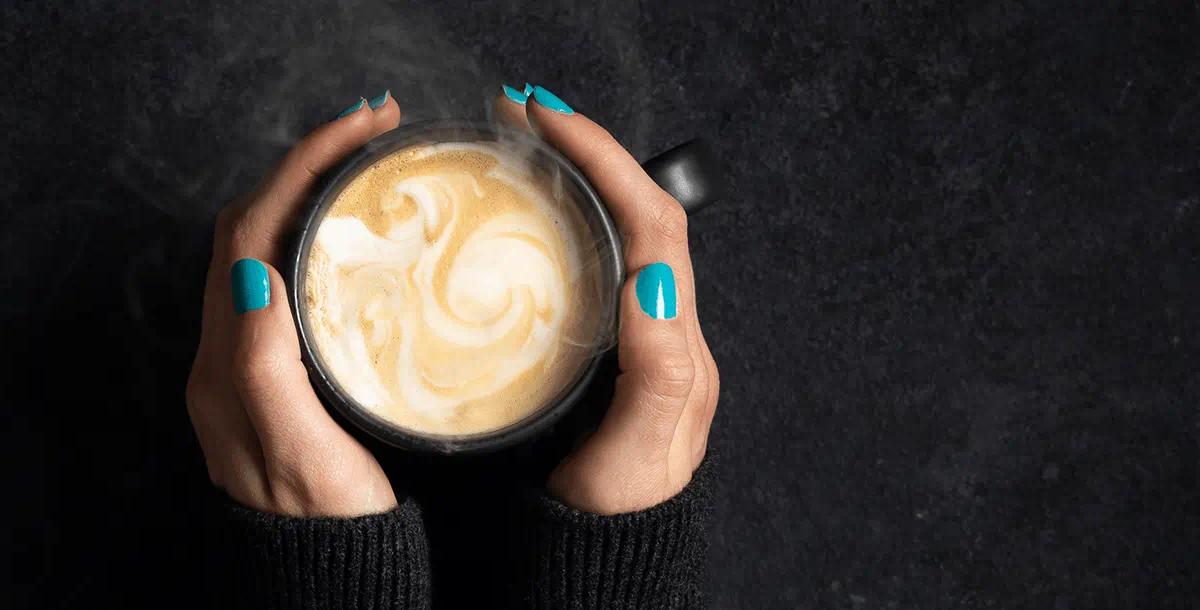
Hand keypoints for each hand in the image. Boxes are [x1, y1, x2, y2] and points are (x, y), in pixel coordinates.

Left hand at [185, 93, 404, 516]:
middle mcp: (225, 356)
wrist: (326, 587)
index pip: (250, 234)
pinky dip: (315, 242)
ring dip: (307, 199)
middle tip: (373, 132)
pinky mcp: (272, 380)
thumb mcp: (301, 448)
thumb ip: (270, 363)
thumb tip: (254, 270)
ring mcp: (246, 366)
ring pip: (265, 252)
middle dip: (303, 166)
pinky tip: (356, 240)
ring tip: (367, 168)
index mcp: (226, 365)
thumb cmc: (325, 527)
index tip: (363, 128)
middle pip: (250, 229)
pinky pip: (283, 284)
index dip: (301, 167)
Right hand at [508, 85, 720, 514]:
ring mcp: (640, 340)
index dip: (603, 161)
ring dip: (576, 181)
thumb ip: (657, 372)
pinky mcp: (609, 354)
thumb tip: (655, 279)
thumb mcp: (639, 454)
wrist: (603, 567)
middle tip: (524, 116)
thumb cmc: (617, 516)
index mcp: (677, 344)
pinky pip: (594, 268)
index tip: (546, 121)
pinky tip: (525, 219)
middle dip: (587, 152)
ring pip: (616, 236)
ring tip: (522, 148)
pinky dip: (564, 224)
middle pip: (638, 214)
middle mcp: (667, 332)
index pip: (651, 223)